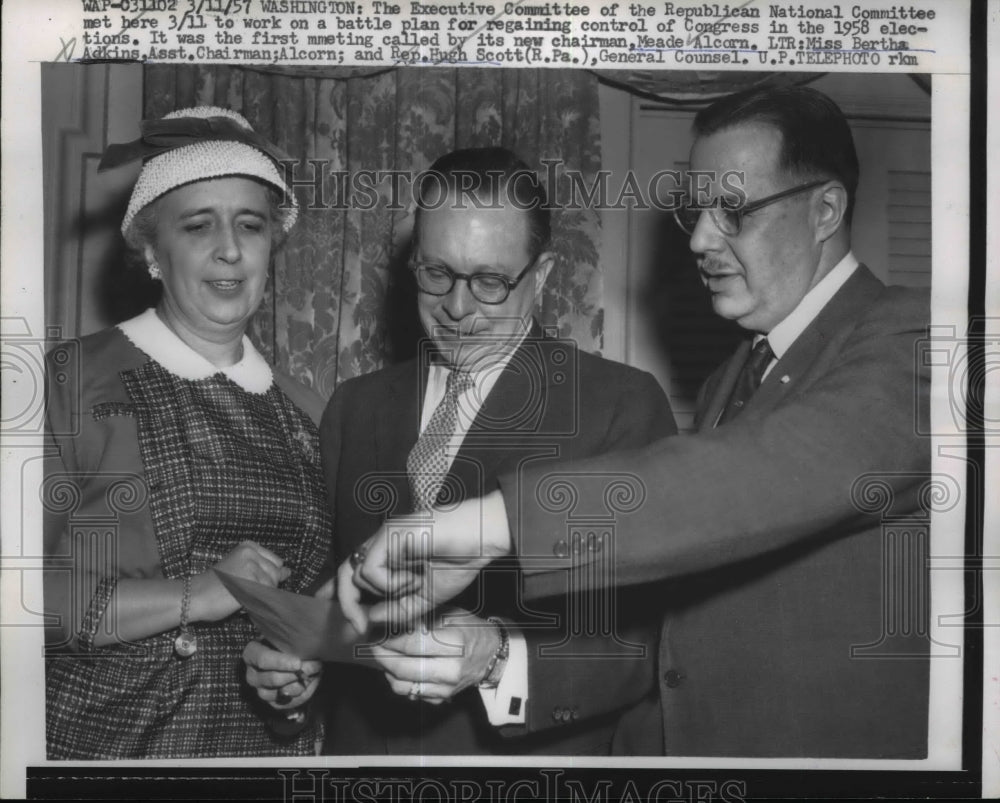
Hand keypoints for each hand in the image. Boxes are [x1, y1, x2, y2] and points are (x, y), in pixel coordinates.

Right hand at [191, 540, 290, 621]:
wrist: (195, 595)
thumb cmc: (217, 586)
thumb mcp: (242, 571)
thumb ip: (266, 570)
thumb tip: (288, 572)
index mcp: (249, 546)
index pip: (276, 563)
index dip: (266, 577)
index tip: (249, 582)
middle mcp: (251, 552)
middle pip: (276, 574)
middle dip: (265, 586)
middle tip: (242, 590)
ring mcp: (251, 565)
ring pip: (272, 586)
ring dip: (260, 595)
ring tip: (240, 594)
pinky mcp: (251, 581)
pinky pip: (266, 595)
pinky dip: (258, 601)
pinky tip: (242, 600)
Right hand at [243, 639, 321, 709]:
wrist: (289, 655)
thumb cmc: (286, 642)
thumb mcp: (283, 636)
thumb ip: (288, 638)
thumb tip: (304, 640)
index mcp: (251, 655)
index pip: (263, 659)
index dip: (281, 662)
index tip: (298, 662)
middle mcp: (252, 676)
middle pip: (274, 679)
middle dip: (297, 673)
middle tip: (316, 665)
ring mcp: (261, 692)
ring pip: (283, 692)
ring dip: (303, 682)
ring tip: (316, 670)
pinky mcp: (273, 703)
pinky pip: (291, 702)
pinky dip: (306, 692)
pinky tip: (314, 680)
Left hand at [338, 491, 511, 632]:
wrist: (481, 539)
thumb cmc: (459, 561)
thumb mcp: (425, 598)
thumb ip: (397, 610)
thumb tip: (369, 618)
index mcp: (388, 554)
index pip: (353, 573)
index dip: (340, 593)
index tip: (340, 616)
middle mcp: (381, 543)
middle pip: (345, 573)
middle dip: (348, 604)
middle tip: (359, 628)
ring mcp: (384, 535)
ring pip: (359, 574)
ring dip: (387, 591)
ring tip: (415, 583)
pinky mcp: (388, 532)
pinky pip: (371, 569)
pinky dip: (390, 583)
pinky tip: (414, 577)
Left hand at [369, 608, 500, 703]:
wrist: (491, 654)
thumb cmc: (469, 629)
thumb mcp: (450, 614)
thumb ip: (423, 618)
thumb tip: (390, 619)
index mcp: (455, 644)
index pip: (412, 645)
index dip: (390, 639)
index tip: (377, 632)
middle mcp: (451, 669)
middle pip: (403, 668)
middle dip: (382, 656)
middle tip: (373, 644)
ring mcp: (446, 688)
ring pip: (403, 686)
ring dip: (387, 671)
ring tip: (382, 656)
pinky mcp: (442, 699)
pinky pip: (410, 694)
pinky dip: (398, 681)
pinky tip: (397, 667)